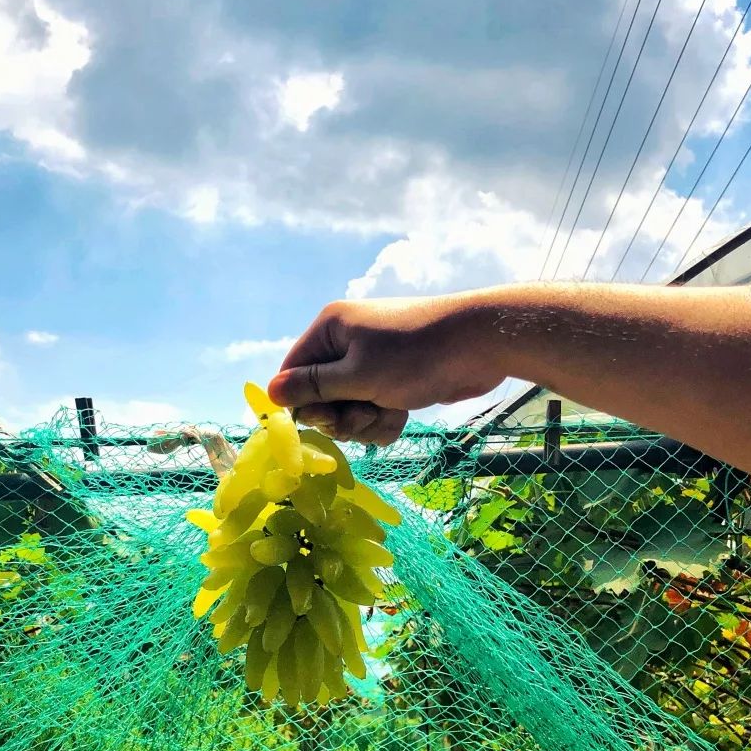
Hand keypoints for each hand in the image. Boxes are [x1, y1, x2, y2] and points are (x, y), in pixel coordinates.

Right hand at [267, 295, 503, 444]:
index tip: (324, 419)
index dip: (303, 403)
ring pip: (348, 409)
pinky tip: (403, 414)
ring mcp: (372, 362)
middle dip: (341, 415)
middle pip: (320, 396)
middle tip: (364, 413)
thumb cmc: (416, 356)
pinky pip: (373, 410)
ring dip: (366, 421)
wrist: (481, 346)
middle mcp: (346, 343)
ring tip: (390, 410)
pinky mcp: (394, 380)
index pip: (292, 373)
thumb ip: (313, 387)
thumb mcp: (358, 376)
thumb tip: (269, 393)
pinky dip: (385, 419)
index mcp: (330, 329)